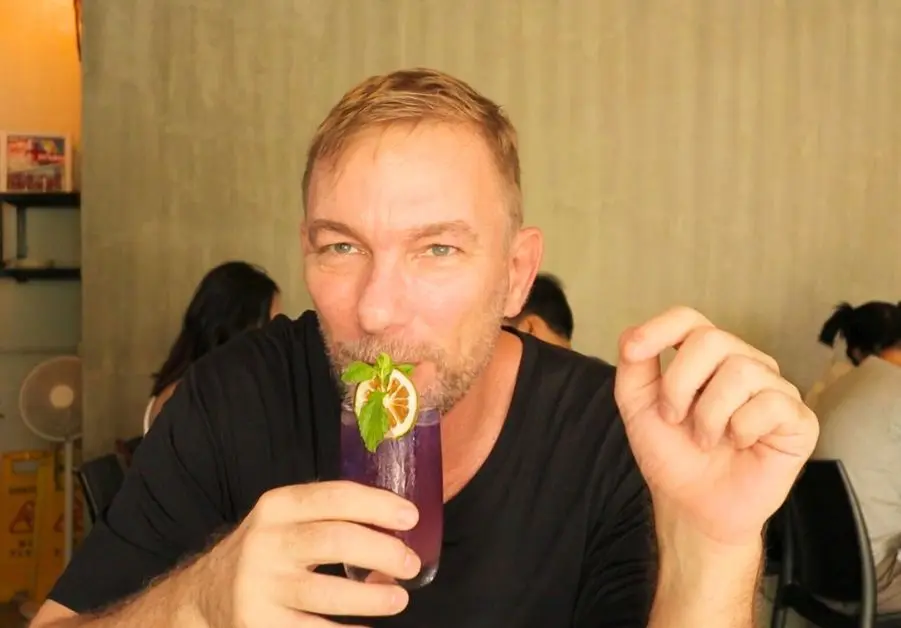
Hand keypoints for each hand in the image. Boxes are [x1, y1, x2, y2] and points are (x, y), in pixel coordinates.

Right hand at [198, 481, 420, 626]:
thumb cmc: (266, 551)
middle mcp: (265, 542)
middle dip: (381, 552)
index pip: (334, 497)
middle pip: (335, 541)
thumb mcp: (284, 520)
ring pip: (326, 592)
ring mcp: (260, 587)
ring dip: (371, 597)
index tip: (411, 517)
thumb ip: (329, 516)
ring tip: (399, 598)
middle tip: (410, 564)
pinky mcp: (259, 625)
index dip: (377, 505)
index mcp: (277, 506)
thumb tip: (396, 527)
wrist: (206, 594)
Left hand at [614, 306, 818, 545]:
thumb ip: (633, 366)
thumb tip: (633, 335)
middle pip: (711, 340)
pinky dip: (743, 430)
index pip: (688, 319)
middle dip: (680, 385)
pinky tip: (741, 445)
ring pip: (741, 371)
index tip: (635, 352)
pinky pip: (771, 404)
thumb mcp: (638, 407)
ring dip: (710, 415)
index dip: (660, 329)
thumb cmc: (672, 454)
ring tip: (707, 439)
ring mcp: (773, 388)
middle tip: (676, 420)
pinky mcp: (798, 418)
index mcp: (705, 357)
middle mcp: (742, 362)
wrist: (692, 504)